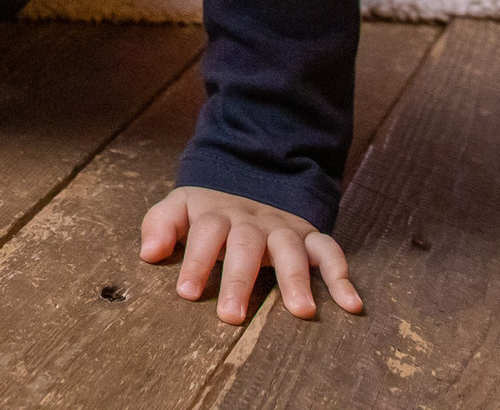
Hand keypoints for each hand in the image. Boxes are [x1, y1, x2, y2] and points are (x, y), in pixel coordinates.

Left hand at [139, 186, 361, 322]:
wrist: (250, 183)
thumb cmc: (208, 214)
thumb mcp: (180, 208)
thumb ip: (160, 224)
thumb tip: (148, 252)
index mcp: (217, 214)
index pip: (206, 233)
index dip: (196, 260)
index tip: (185, 293)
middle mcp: (252, 220)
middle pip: (246, 245)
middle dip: (239, 280)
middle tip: (231, 316)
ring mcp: (283, 228)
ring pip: (291, 249)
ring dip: (295, 278)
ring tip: (301, 312)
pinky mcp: (308, 236)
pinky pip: (329, 251)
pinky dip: (341, 276)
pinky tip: (350, 304)